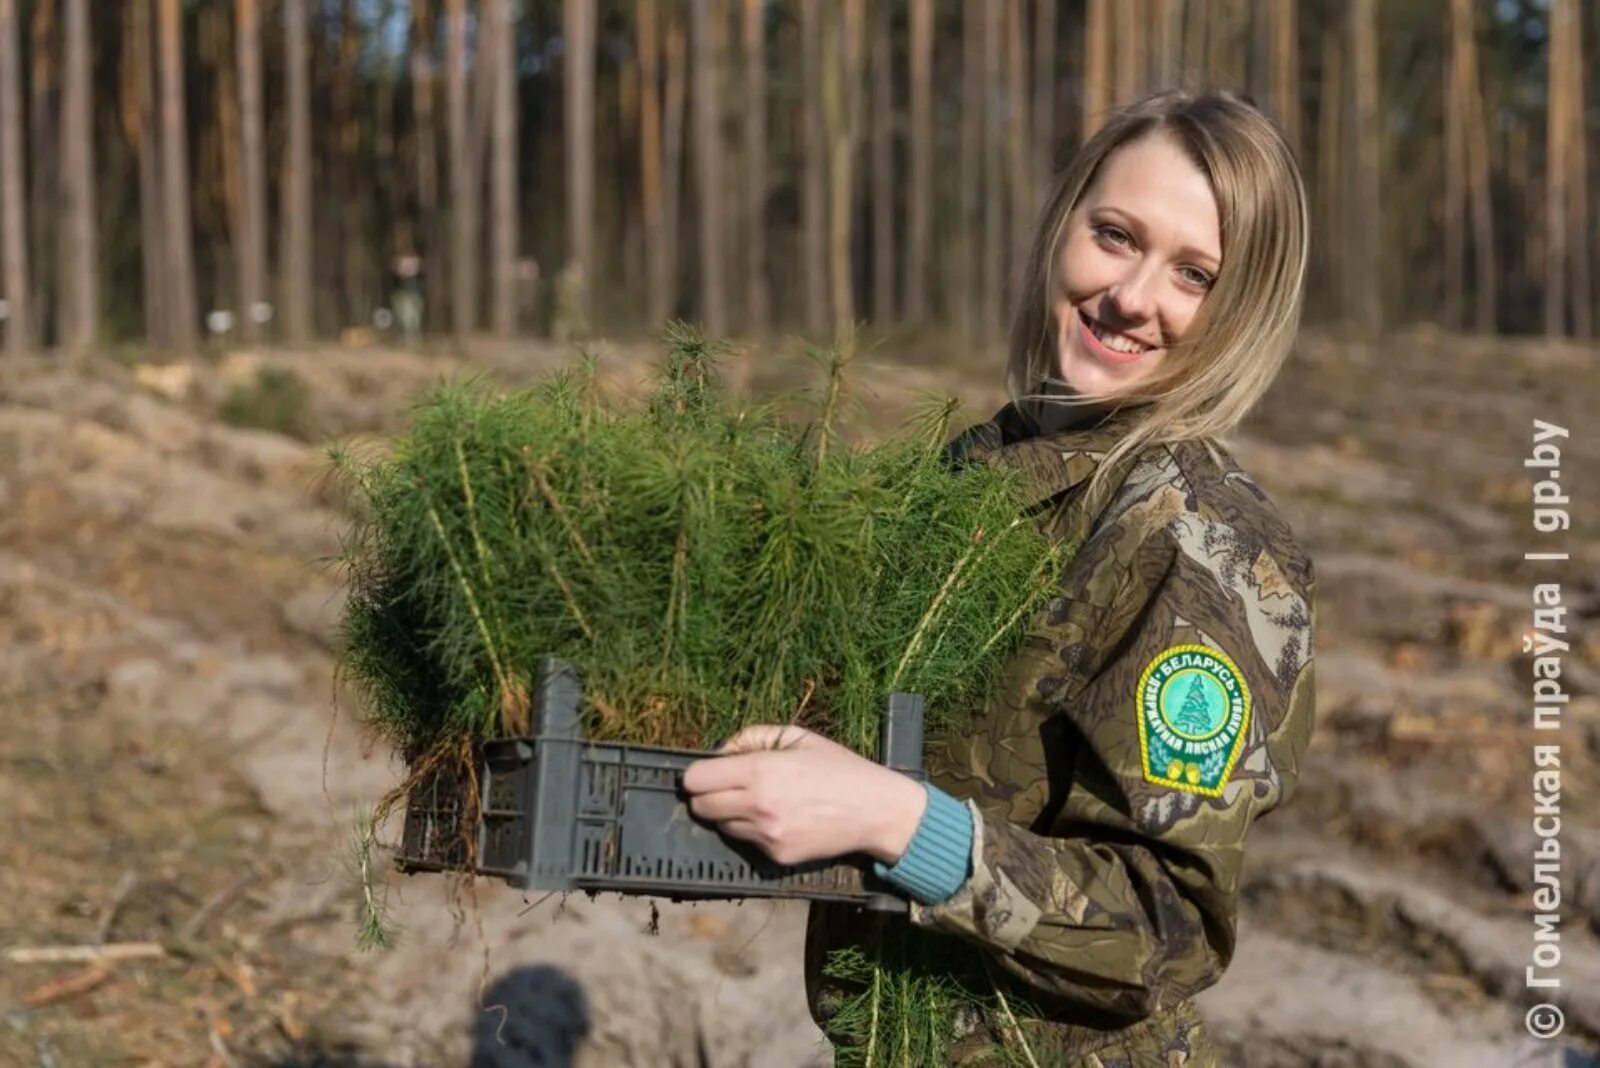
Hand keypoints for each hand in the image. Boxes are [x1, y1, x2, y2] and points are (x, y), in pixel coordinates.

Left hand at [680, 725, 927, 866]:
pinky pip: (748, 842)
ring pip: (722, 827)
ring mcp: (765, 835)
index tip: (707, 773)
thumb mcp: (798, 737)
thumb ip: (752, 737)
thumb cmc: (838, 768)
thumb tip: (720, 751)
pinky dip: (755, 831)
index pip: (696, 780)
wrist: (875, 810)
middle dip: (707, 796)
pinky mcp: (776, 856)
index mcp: (759, 770)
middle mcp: (756, 805)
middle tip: (727, 788)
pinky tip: (781, 819)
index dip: (696, 775)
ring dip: (730, 815)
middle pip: (700, 807)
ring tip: (760, 802)